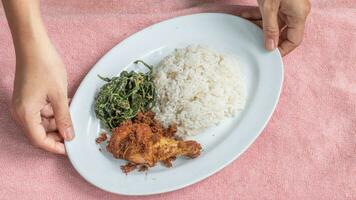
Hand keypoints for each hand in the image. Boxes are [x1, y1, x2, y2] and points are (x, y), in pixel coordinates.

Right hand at [11, 39, 73, 154]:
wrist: (34, 45)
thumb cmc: (45, 67)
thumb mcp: (59, 95)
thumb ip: (64, 118)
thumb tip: (68, 137)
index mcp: (26, 114)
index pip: (39, 140)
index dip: (55, 146)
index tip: (70, 149)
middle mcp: (21, 112)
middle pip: (40, 132)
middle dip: (58, 133)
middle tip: (75, 131)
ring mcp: (23, 105)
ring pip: (42, 122)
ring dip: (58, 121)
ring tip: (72, 113)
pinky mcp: (28, 98)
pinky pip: (41, 111)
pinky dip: (54, 111)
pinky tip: (67, 104)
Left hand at [241, 0, 310, 55]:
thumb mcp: (269, 7)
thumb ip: (269, 28)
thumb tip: (270, 47)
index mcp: (299, 14)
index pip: (294, 40)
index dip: (282, 50)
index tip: (269, 55)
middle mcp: (296, 12)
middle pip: (284, 33)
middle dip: (268, 38)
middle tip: (255, 44)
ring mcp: (288, 7)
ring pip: (274, 24)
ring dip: (260, 26)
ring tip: (246, 27)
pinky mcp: (280, 2)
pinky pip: (270, 14)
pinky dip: (258, 16)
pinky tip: (245, 16)